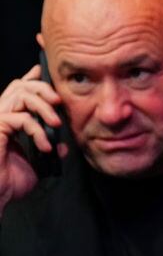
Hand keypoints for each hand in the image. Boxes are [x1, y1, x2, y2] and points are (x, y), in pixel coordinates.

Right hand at [0, 65, 67, 215]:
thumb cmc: (9, 182)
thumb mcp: (37, 164)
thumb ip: (49, 150)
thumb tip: (64, 146)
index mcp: (9, 120)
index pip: (19, 91)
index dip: (33, 80)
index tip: (46, 73)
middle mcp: (0, 115)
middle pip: (21, 86)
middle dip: (43, 89)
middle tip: (59, 103)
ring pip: (21, 95)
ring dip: (44, 107)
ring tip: (57, 125)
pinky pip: (21, 118)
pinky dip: (38, 131)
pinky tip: (45, 147)